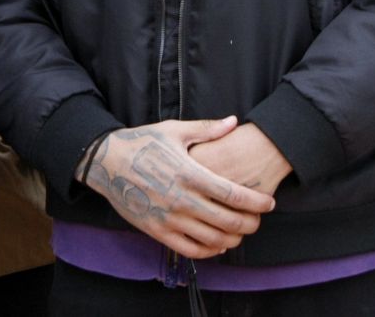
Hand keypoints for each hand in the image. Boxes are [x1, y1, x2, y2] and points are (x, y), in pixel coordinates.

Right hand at [81, 116, 275, 259]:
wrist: (105, 162)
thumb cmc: (142, 142)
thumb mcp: (174, 130)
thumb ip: (207, 129)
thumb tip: (234, 122)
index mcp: (189, 173)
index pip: (232, 194)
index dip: (256, 202)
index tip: (269, 203)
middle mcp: (181, 199)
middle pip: (227, 220)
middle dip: (250, 223)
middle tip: (258, 219)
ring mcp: (168, 219)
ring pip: (212, 239)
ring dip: (233, 239)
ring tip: (241, 231)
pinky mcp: (157, 232)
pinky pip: (190, 250)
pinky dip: (209, 251)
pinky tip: (218, 244)